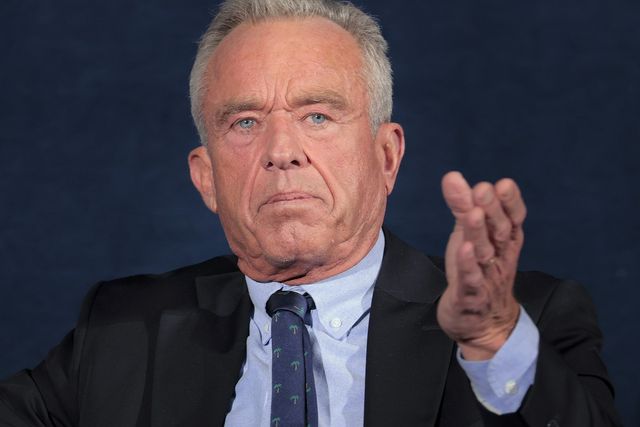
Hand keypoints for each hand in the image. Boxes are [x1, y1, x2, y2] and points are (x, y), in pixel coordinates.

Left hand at [437, 171, 526, 359]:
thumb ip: (463, 208)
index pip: (513, 219)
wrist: (483, 324)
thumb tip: (452, 177)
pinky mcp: (471, 296)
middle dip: (493, 209)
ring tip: (474, 212)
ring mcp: (487, 278)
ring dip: (479, 232)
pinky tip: (464, 250)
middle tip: (484, 188)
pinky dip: (468, 265)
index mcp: (504, 242)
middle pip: (500, 232)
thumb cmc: (477, 272)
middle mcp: (500, 258)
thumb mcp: (470, 236)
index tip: (504, 184)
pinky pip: (471, 280)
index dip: (510, 202)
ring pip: (485, 253)